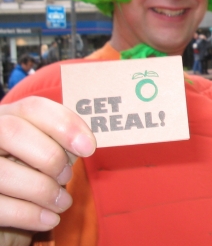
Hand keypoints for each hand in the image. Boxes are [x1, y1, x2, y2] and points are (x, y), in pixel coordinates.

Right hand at [0, 96, 95, 245]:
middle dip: (50, 156)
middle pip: (12, 131)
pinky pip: (0, 207)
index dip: (65, 124)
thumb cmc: (33, 166)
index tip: (89, 147)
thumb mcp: (48, 148)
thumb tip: (83, 144)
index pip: (34, 107)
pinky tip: (50, 218)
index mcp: (10, 116)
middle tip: (67, 175)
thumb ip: (62, 141)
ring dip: (43, 190)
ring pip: (4, 172)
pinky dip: (31, 215)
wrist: (10, 200)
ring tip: (63, 201)